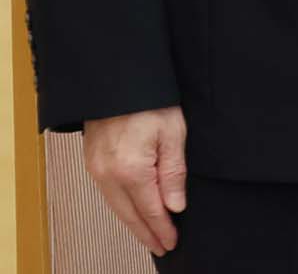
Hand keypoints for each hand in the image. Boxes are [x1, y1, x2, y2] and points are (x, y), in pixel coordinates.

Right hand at [84, 105, 186, 254]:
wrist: (116, 82)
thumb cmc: (151, 101)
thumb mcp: (173, 133)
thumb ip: (173, 172)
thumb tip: (174, 206)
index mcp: (131, 169)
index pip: (150, 210)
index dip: (162, 228)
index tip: (172, 242)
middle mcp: (109, 175)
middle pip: (130, 214)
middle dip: (147, 233)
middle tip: (162, 247)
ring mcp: (97, 170)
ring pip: (116, 207)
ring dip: (133, 224)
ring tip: (150, 236)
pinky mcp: (92, 163)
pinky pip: (108, 194)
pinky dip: (122, 208)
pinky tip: (132, 212)